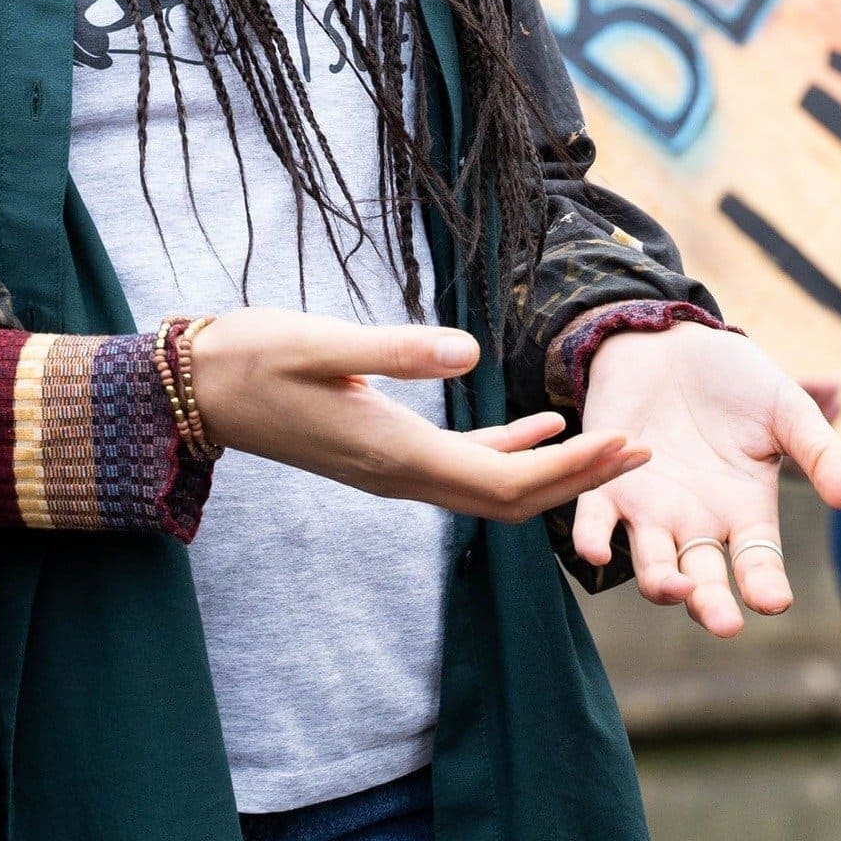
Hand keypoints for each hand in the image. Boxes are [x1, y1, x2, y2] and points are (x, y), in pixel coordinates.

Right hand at [188, 309, 646, 520]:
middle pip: (510, 500)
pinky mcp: (386, 453)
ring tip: (614, 443)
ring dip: (555, 472)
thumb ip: (394, 349)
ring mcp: (393, 470)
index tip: (626, 444)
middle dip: (581, 480)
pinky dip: (511, 454)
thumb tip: (469, 353)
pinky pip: (464, 468)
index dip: (571, 472)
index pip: (503, 484)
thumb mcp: (321, 341)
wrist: (194, 389)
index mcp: (394, 454)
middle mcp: (400, 476)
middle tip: (645, 450)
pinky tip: (542, 427)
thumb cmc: (253, 357)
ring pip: (491, 489)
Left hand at [570, 322, 840, 637]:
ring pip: (652, 562)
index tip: (774, 601)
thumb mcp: (788, 408)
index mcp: (744, 510)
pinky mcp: (604, 484)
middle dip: (712, 604)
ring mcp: (650, 509)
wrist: (670, 341)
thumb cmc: (736, 379)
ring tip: (674, 586)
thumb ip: (818, 449)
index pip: (757, 561)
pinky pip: (595, 520)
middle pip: (704, 577)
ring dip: (660, 581)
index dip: (765, 584)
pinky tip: (597, 551)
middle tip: (724, 623)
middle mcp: (697, 522)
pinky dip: (594, 538)